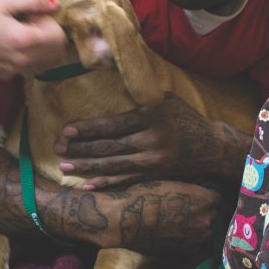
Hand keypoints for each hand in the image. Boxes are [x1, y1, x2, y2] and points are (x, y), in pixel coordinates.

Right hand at [0, 0, 69, 78]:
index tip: (33, 14)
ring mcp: (17, 71)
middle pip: (57, 52)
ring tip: (21, 33)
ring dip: (42, 47)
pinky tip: (10, 44)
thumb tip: (54, 4)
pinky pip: (30, 66)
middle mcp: (25, 60)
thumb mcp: (3, 1)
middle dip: (50, 36)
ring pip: (46, 62)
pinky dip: (30, 56)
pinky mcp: (8, 75)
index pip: (59, 36)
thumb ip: (33, 0)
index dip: (50, 22)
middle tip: (29, 23)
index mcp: (26, 40)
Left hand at [55, 93, 237, 188]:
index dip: (86, 129)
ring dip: (86, 167)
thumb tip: (109, 82)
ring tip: (65, 167)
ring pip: (113, 165)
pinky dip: (106, 183)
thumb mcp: (164, 100)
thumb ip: (139, 99)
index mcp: (150, 116)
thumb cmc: (184, 118)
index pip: (112, 124)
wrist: (211, 145)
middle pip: (108, 146)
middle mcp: (151, 139)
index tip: (66, 131)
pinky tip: (88, 185)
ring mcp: (153, 160)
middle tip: (57, 149)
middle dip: (80, 149)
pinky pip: (126, 180)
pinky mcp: (155, 174)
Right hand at [102, 180, 221, 256]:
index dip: (207, 196)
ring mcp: (198, 237)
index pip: (218, 197)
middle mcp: (206, 219)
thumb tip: (201, 192)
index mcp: (204, 199)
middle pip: (214, 214)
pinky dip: (192, 240)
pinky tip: (179, 234)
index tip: (199, 197)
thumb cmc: (145, 195)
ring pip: (208, 231)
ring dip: (200, 227)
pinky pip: (198, 244)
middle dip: (205, 212)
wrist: (127, 219)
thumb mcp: (173, 184)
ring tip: (183, 223)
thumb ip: (192, 190)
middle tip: (189, 210)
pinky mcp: (187, 250)